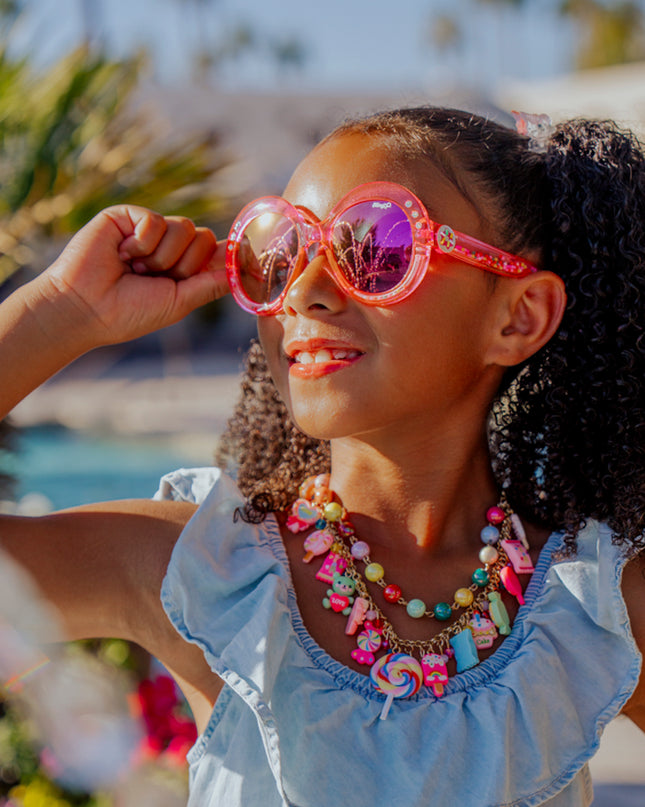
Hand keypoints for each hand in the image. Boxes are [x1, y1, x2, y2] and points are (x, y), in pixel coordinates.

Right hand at [42, 205, 228, 347]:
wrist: (86, 308)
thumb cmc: (129, 313)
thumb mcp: (179, 302)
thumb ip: (211, 283)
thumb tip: (243, 267)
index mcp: (183, 269)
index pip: (217, 252)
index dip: (231, 253)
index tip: (247, 255)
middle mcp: (169, 247)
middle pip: (205, 238)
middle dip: (186, 265)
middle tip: (157, 279)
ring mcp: (150, 230)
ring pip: (185, 228)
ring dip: (162, 257)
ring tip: (135, 269)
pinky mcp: (129, 216)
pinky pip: (157, 221)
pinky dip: (141, 244)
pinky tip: (121, 254)